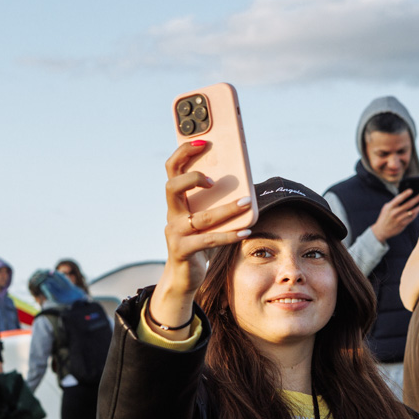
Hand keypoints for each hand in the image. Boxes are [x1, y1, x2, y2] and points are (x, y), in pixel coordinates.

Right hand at [150, 140, 253, 337]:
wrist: (184, 276)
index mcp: (176, 201)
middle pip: (172, 187)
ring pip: (201, 217)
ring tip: (246, 202)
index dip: (183, 153)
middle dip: (191, 177)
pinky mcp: (183, 250)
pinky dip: (229, 235)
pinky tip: (246, 231)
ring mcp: (175, 233)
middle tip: (211, 179)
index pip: (172, 169)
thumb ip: (214, 201)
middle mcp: (172, 214)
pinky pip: (209, 240)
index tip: (203, 141)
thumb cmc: (199, 241)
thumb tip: (244, 183)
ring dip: (226, 209)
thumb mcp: (204, 217)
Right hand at [370, 189, 418, 241]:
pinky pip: (411, 218)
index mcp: (389, 207)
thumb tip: (406, 197)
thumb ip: (394, 203)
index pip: (398, 199)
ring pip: (412, 212)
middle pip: (408, 205)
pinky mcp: (402, 225)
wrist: (381, 231)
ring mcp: (398, 219)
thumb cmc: (385, 216)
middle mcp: (394, 213)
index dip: (405, 194)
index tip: (411, 190)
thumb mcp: (386, 208)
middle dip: (417, 199)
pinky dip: (416, 214)